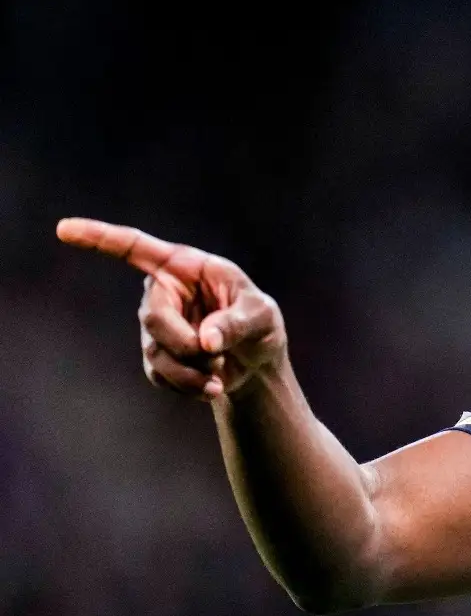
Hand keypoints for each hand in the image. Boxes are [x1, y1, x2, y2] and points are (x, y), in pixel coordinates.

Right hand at [57, 218, 286, 398]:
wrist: (256, 362)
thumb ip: (237, 323)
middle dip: (185, 342)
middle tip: (216, 353)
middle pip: (152, 317)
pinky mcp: (156, 358)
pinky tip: (212, 386)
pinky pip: (160, 376)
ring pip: (157, 352)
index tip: (63, 229)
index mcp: (184, 267)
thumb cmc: (260, 322)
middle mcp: (162, 293)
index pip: (135, 247)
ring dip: (193, 369)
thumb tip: (205, 342)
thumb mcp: (261, 315)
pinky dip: (190, 385)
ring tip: (221, 369)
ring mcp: (155, 327)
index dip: (99, 238)